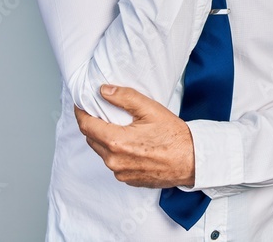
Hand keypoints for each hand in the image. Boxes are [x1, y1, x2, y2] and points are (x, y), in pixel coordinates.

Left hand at [74, 85, 195, 187]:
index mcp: (116, 141)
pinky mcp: (128, 180)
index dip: (80, 113)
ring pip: (102, 152)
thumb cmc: (174, 136)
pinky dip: (116, 153)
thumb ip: (125, 97)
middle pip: (92, 139)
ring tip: (120, 128)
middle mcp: (114, 160)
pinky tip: (131, 144)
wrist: (192, 161)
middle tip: (102, 112)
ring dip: (105, 139)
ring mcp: (120, 173)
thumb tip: (104, 91)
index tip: (80, 104)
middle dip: (93, 125)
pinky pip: (114, 164)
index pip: (86, 125)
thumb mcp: (150, 109)